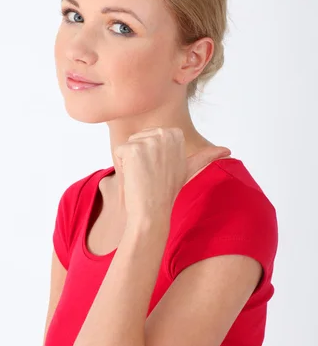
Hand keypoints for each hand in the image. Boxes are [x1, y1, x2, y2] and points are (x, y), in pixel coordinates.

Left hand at [113, 127, 230, 223]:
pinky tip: (134, 178)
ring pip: (127, 146)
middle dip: (138, 158)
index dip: (148, 155)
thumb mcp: (188, 169)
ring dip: (129, 163)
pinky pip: (118, 153)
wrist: (152, 211)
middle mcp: (164, 134)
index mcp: (175, 134)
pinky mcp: (133, 149)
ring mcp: (149, 141)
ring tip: (143, 177)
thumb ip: (206, 156)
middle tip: (150, 175)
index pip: (147, 136)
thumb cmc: (166, 191)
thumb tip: (228, 150)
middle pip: (136, 139)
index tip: (159, 170)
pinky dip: (121, 167)